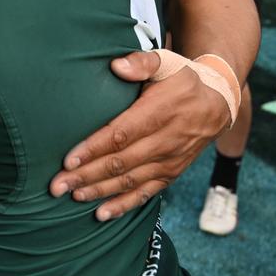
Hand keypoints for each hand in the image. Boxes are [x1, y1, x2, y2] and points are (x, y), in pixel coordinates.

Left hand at [49, 50, 229, 220]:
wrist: (218, 104)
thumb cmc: (183, 80)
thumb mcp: (167, 62)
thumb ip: (142, 62)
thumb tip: (116, 66)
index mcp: (159, 112)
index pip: (121, 134)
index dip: (94, 149)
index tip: (68, 159)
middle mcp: (164, 141)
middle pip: (119, 163)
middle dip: (86, 175)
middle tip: (57, 185)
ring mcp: (168, 161)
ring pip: (129, 181)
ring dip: (99, 191)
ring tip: (73, 196)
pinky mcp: (171, 173)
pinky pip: (146, 193)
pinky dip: (124, 205)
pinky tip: (102, 213)